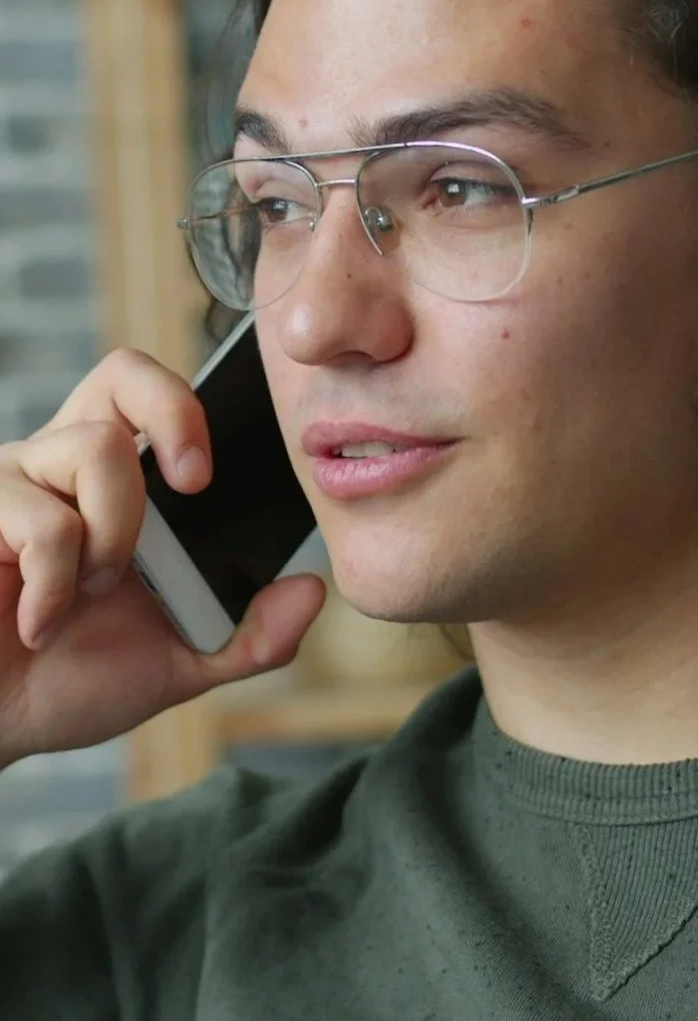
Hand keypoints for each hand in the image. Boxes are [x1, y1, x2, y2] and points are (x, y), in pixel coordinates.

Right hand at [0, 348, 324, 768]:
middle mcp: (66, 463)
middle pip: (124, 371)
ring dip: (113, 535)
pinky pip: (41, 520)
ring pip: (96, 448)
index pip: (155, 396)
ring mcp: (17, 480)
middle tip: (195, 484)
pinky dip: (55, 587)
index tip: (210, 477)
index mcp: (117, 483)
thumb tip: (313, 589)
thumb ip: (251, 635)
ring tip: (93, 593)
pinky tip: (39, 624)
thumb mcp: (179, 663)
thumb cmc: (71, 680)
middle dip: (173, 412)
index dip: (190, 407)